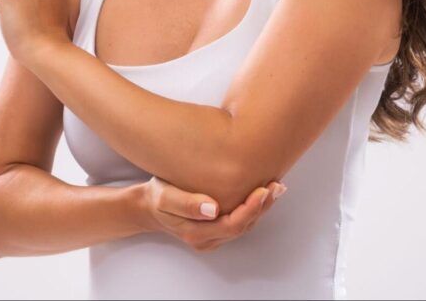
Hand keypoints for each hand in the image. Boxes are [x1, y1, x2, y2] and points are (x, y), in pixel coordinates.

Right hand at [137, 176, 286, 252]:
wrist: (149, 207)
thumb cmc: (157, 197)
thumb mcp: (165, 197)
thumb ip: (186, 203)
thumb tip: (213, 209)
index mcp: (197, 233)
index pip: (233, 224)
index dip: (251, 209)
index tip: (263, 190)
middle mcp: (208, 239)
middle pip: (243, 226)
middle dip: (262, 206)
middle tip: (277, 185)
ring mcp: (213, 237)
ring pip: (245, 225)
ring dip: (262, 207)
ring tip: (276, 187)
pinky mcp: (216, 230)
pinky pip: (240, 221)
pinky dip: (254, 208)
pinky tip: (263, 193)